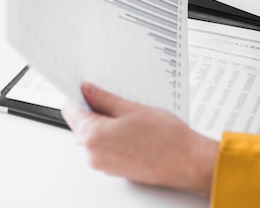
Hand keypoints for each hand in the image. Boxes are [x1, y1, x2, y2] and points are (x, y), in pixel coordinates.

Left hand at [61, 83, 217, 196]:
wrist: (188, 162)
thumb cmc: (167, 139)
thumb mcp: (133, 109)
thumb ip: (105, 99)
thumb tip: (89, 91)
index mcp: (94, 137)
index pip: (71, 112)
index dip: (77, 96)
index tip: (85, 88)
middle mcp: (94, 155)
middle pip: (82, 125)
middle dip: (94, 110)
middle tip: (114, 97)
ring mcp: (104, 166)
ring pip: (95, 137)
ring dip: (106, 124)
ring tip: (130, 115)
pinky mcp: (115, 170)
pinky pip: (106, 148)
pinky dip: (115, 137)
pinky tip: (134, 129)